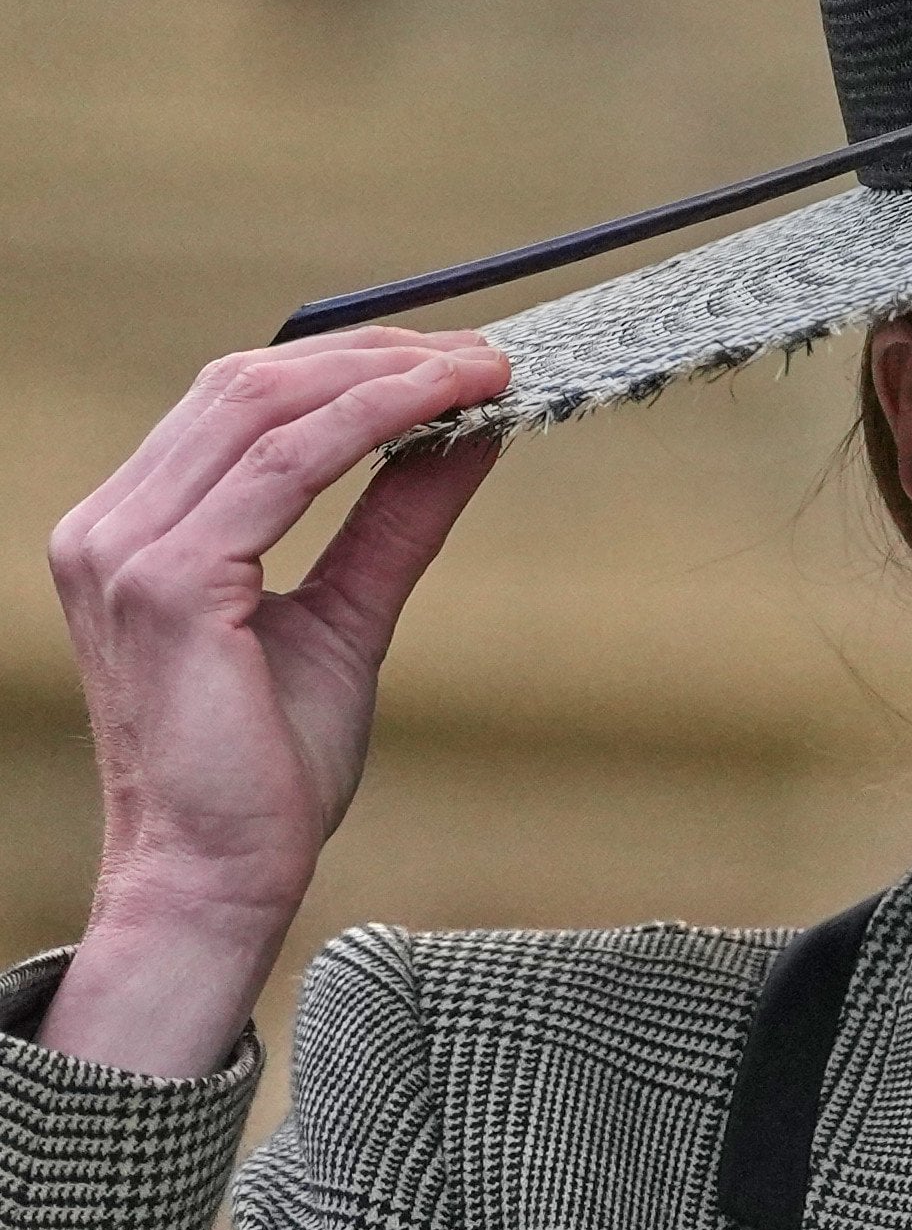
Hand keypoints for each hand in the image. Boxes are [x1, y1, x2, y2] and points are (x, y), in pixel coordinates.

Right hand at [34, 327, 509, 1075]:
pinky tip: (443, 412)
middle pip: (247, 382)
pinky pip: (285, 466)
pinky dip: (373, 423)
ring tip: (480, 370)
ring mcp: (126, 549)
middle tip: (482, 352)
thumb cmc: (269, 768)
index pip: (238, 400)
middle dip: (375, 354)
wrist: (222, 876)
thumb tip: (469, 434)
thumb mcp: (348, 615)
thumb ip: (396, 521)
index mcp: (135, 528)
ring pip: (266, 406)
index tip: (453, 357)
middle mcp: (111, 525)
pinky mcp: (167, 583)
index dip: (350, 362)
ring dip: (386, 376)